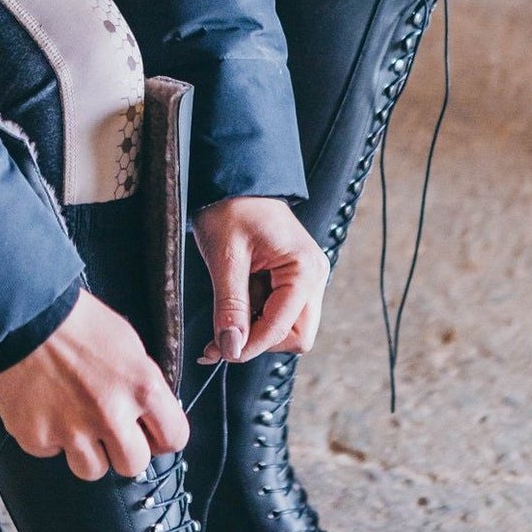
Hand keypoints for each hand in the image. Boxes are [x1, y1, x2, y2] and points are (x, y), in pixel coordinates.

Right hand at [0, 287, 189, 480]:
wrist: (25, 314)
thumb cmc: (78, 321)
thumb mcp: (128, 344)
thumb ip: (143, 384)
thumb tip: (151, 412)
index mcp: (142, 388)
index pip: (174, 438)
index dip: (163, 437)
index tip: (152, 434)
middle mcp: (111, 415)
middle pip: (134, 465)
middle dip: (125, 450)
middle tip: (111, 430)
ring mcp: (72, 431)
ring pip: (93, 470)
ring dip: (88, 452)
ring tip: (77, 422)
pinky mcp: (36, 438)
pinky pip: (52, 454)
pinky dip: (51, 438)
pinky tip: (47, 409)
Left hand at [191, 196, 329, 365]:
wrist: (236, 180)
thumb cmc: (232, 208)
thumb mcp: (225, 257)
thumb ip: (231, 306)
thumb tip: (231, 348)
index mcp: (304, 269)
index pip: (282, 329)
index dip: (249, 345)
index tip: (217, 352)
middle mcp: (314, 277)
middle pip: (296, 337)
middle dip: (259, 342)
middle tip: (222, 338)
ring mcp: (307, 279)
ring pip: (289, 330)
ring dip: (255, 333)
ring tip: (223, 322)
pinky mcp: (294, 280)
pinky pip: (280, 314)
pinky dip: (255, 321)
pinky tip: (231, 314)